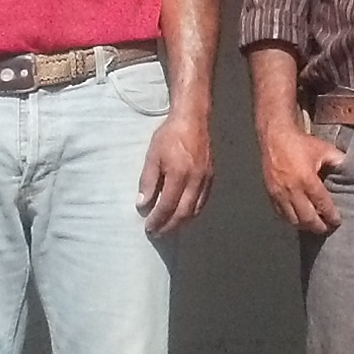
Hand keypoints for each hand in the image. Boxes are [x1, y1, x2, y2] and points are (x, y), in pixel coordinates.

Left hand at [138, 109, 213, 234]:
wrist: (192, 119)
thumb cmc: (169, 136)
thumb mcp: (152, 156)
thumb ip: (148, 182)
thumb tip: (142, 204)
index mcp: (179, 175)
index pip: (168, 206)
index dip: (158, 220)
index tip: (148, 228)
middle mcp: (195, 180)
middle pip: (183, 213)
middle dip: (169, 226)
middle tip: (157, 233)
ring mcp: (206, 179)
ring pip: (195, 210)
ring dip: (181, 222)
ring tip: (169, 227)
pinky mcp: (211, 177)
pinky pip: (202, 201)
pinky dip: (192, 212)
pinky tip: (183, 213)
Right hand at [259, 117, 345, 233]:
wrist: (275, 137)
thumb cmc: (301, 143)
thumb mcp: (324, 149)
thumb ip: (339, 161)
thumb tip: (352, 170)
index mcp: (307, 180)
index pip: (322, 205)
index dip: (331, 216)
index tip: (337, 221)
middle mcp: (292, 190)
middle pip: (307, 219)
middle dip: (319, 227)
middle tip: (327, 228)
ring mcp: (279, 194)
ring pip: (293, 221)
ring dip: (305, 226)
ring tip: (314, 225)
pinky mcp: (270, 195)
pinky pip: (281, 215)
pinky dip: (291, 220)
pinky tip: (299, 219)